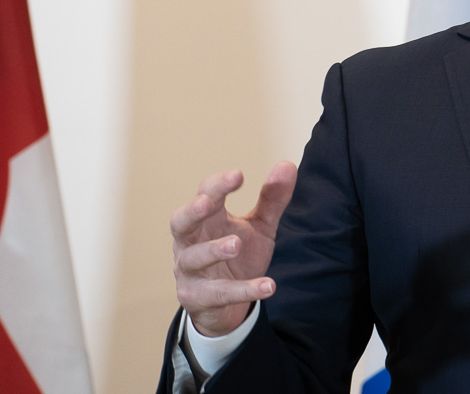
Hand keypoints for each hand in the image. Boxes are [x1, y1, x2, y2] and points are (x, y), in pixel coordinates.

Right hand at [170, 161, 296, 336]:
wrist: (228, 305)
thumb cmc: (239, 256)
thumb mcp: (259, 226)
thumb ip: (272, 199)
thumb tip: (287, 165)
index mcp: (207, 219)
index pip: (206, 195)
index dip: (218, 184)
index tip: (238, 175)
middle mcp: (191, 242)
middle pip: (181, 222)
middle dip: (192, 211)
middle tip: (208, 203)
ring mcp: (190, 271)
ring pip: (191, 259)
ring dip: (212, 250)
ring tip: (236, 244)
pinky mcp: (197, 298)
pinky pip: (217, 294)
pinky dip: (243, 289)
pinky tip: (268, 285)